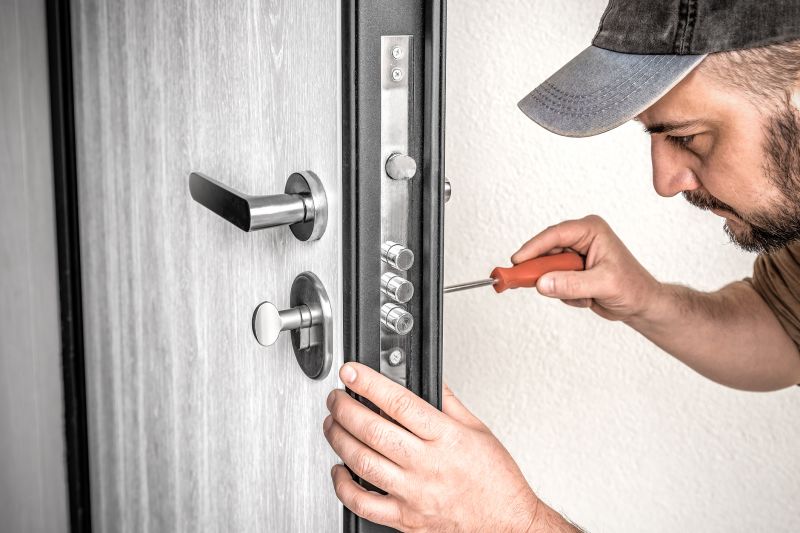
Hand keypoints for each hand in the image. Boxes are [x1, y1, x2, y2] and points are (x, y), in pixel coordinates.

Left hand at [324, 363, 576, 531]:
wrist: (508, 526)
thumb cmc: (497, 482)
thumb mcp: (479, 431)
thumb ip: (450, 404)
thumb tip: (432, 380)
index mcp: (446, 438)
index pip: (399, 403)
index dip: (369, 383)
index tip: (351, 372)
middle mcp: (427, 465)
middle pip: (373, 430)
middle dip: (345, 408)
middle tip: (335, 397)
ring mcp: (414, 494)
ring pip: (363, 463)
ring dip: (340, 440)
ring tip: (333, 425)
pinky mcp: (406, 519)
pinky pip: (364, 504)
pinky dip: (344, 486)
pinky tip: (339, 471)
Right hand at [512, 214, 660, 321]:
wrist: (641, 304)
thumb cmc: (632, 287)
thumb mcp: (602, 284)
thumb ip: (571, 284)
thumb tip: (541, 283)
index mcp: (591, 230)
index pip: (555, 235)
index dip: (534, 247)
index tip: (517, 261)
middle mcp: (580, 239)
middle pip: (546, 251)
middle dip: (543, 271)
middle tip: (526, 283)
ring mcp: (574, 255)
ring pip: (547, 269)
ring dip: (559, 287)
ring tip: (581, 296)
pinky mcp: (570, 270)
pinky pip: (552, 282)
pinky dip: (564, 294)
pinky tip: (585, 298)